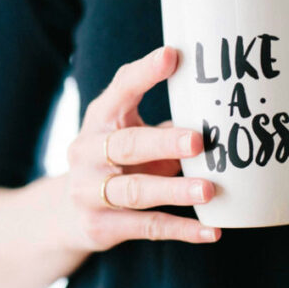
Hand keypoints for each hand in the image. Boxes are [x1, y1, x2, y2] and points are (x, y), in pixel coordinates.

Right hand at [61, 45, 221, 250]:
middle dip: (163, 143)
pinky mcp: (101, 227)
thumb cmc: (116, 161)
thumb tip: (221, 109)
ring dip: (174, 190)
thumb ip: (163, 122)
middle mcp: (87, 152)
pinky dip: (181, 230)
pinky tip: (212, 231)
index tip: (172, 56)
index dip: (144, 73)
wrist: (66, 214)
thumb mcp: (129, 132)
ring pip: (135, 191)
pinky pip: (147, 227)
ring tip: (209, 190)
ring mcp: (89, 192)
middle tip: (198, 141)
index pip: (120, 91)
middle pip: (126, 145)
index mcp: (99, 119)